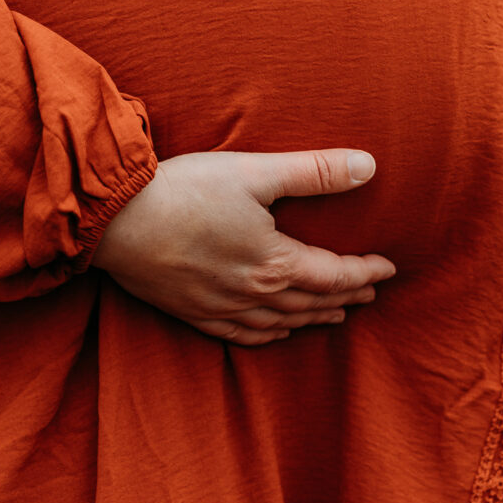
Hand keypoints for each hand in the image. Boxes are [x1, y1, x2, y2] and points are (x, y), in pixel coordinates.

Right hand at [93, 148, 394, 346]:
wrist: (115, 221)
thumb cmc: (185, 191)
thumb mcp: (255, 172)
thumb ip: (314, 172)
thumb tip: (368, 167)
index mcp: (275, 262)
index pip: (335, 275)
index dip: (365, 273)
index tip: (387, 268)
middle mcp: (253, 294)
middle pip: (312, 303)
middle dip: (345, 297)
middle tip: (368, 292)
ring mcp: (221, 307)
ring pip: (281, 323)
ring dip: (312, 318)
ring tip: (334, 313)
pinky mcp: (193, 312)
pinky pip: (242, 335)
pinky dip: (268, 336)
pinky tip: (276, 332)